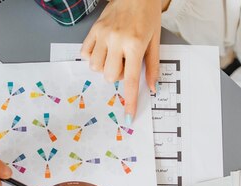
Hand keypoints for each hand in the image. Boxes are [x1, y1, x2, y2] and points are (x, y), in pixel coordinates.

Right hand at [81, 0, 165, 120]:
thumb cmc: (147, 15)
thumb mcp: (155, 40)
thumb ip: (153, 66)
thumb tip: (152, 88)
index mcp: (135, 44)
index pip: (131, 79)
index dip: (130, 100)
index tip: (128, 115)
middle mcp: (117, 40)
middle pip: (109, 76)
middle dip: (117, 75)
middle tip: (125, 62)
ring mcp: (103, 35)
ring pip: (95, 67)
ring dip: (104, 67)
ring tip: (113, 54)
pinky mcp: (93, 30)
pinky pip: (85, 54)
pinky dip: (92, 57)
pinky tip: (102, 50)